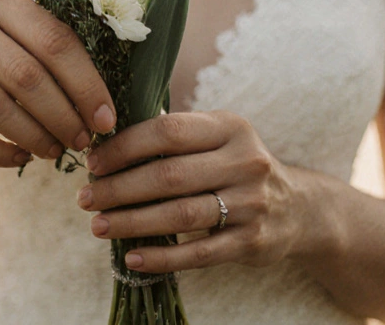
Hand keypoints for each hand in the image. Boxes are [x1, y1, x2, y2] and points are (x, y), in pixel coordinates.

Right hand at [0, 0, 116, 167]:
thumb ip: (51, 47)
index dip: (86, 84)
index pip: (55, 41)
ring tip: (55, 152)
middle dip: (63, 115)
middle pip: (26, 75)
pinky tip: (19, 159)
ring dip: (33, 135)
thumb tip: (104, 104)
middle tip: (83, 141)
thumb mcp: (10, 28)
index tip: (106, 118)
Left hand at [78, 111, 300, 272]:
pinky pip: (198, 253)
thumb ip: (174, 137)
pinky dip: (161, 257)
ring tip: (98, 225)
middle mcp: (244, 162)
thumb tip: (105, 145)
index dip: (125, 147)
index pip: (168, 131)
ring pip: (181, 216)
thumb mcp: (218, 139)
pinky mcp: (252, 242)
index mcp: (230, 127)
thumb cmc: (236, 168)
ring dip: (132, 222)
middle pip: (169, 176)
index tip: (94, 163)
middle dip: (119, 188)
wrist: (299, 208)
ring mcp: (251, 203)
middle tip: (85, 199)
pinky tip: (131, 257)